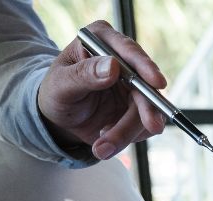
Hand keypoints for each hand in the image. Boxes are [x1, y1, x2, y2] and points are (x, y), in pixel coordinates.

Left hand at [38, 20, 167, 160]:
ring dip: (126, 133)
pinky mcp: (140, 108)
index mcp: (102, 40)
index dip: (145, 66)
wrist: (60, 119)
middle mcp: (124, 60)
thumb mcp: (60, 84)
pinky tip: (106, 139)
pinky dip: (128, 138)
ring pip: (148, 111)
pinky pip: (145, 127)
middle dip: (144, 111)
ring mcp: (135, 86)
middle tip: (151, 128)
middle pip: (145, 85)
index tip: (156, 83)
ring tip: (101, 147)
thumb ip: (84, 74)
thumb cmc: (56, 93)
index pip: (128, 50)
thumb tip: (112, 66)